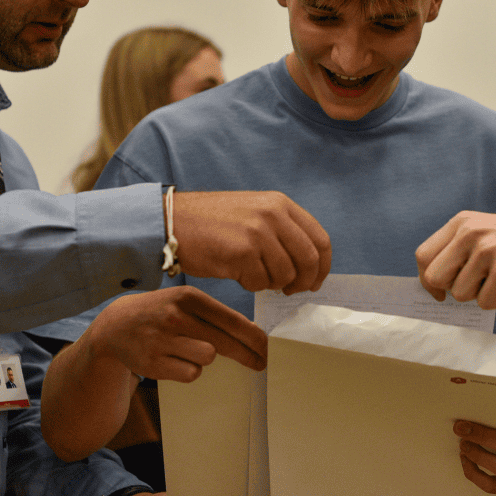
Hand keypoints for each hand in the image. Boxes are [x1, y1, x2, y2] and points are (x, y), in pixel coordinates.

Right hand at [86, 285, 267, 381]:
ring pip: (208, 357)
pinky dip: (190, 369)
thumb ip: (214, 314)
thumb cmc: (162, 311)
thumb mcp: (185, 301)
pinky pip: (190, 373)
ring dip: (207, 357)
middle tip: (260, 363)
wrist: (116, 325)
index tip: (265, 347)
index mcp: (189, 297)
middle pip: (225, 342)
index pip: (231, 320)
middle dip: (247, 354)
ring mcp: (162, 340)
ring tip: (191, 348)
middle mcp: (176, 316)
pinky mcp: (153, 364)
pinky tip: (176, 358)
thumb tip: (252, 333)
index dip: (253, 337)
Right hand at [173, 191, 331, 293]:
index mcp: (280, 203)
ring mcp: (258, 232)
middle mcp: (273, 214)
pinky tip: (237, 273)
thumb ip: (282, 229)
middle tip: (291, 291)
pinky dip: (251, 285)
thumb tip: (308, 262)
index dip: (322, 266)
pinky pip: (260, 283)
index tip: (315, 281)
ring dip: (272, 284)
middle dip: (303, 282)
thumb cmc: (212, 222)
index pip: (320, 239)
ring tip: (253, 275)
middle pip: (309, 260)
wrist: (173, 221)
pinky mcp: (242, 252)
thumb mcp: (254, 211)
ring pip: (285, 275)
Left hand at [416, 212, 495, 308]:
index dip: (426, 278)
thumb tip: (430, 281)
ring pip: (459, 294)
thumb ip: (455, 249)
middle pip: (435, 277)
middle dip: (449, 289)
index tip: (438, 290)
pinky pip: (484, 302)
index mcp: (461, 222)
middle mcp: (470, 233)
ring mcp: (486, 251)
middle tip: (471, 287)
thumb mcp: (480, 231)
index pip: (423, 255)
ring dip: (478, 294)